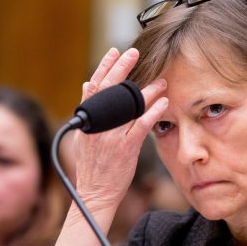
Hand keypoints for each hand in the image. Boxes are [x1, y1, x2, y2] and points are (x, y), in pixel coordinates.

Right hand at [56, 47, 167, 245]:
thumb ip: (89, 112)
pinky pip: (141, 125)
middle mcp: (97, 125)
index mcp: (87, 120)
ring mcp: (111, 136)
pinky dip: (153, 112)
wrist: (95, 193)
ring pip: (129, 106)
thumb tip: (88, 85)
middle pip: (109, 89)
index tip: (115, 52)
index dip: (105, 67)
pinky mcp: (125, 149)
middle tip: (135, 52)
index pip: (94, 86)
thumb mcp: (84, 136)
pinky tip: (162, 103)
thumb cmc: (93, 166)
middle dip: (122, 68)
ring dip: (146, 90)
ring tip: (160, 80)